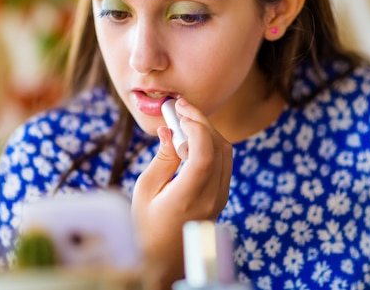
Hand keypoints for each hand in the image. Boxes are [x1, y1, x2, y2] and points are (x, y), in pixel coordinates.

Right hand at [131, 98, 233, 288]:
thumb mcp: (144, 191)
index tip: (179, 109)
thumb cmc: (145, 229)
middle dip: (201, 121)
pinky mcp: (220, 198)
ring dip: (207, 131)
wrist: (162, 262)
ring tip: (183, 119)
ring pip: (225, 153)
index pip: (205, 153)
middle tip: (180, 107)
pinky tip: (191, 139)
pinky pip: (223, 163)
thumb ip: (161, 158)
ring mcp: (219, 199)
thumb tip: (169, 130)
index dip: (195, 125)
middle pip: (219, 147)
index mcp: (188, 198)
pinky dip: (210, 145)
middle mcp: (210, 198)